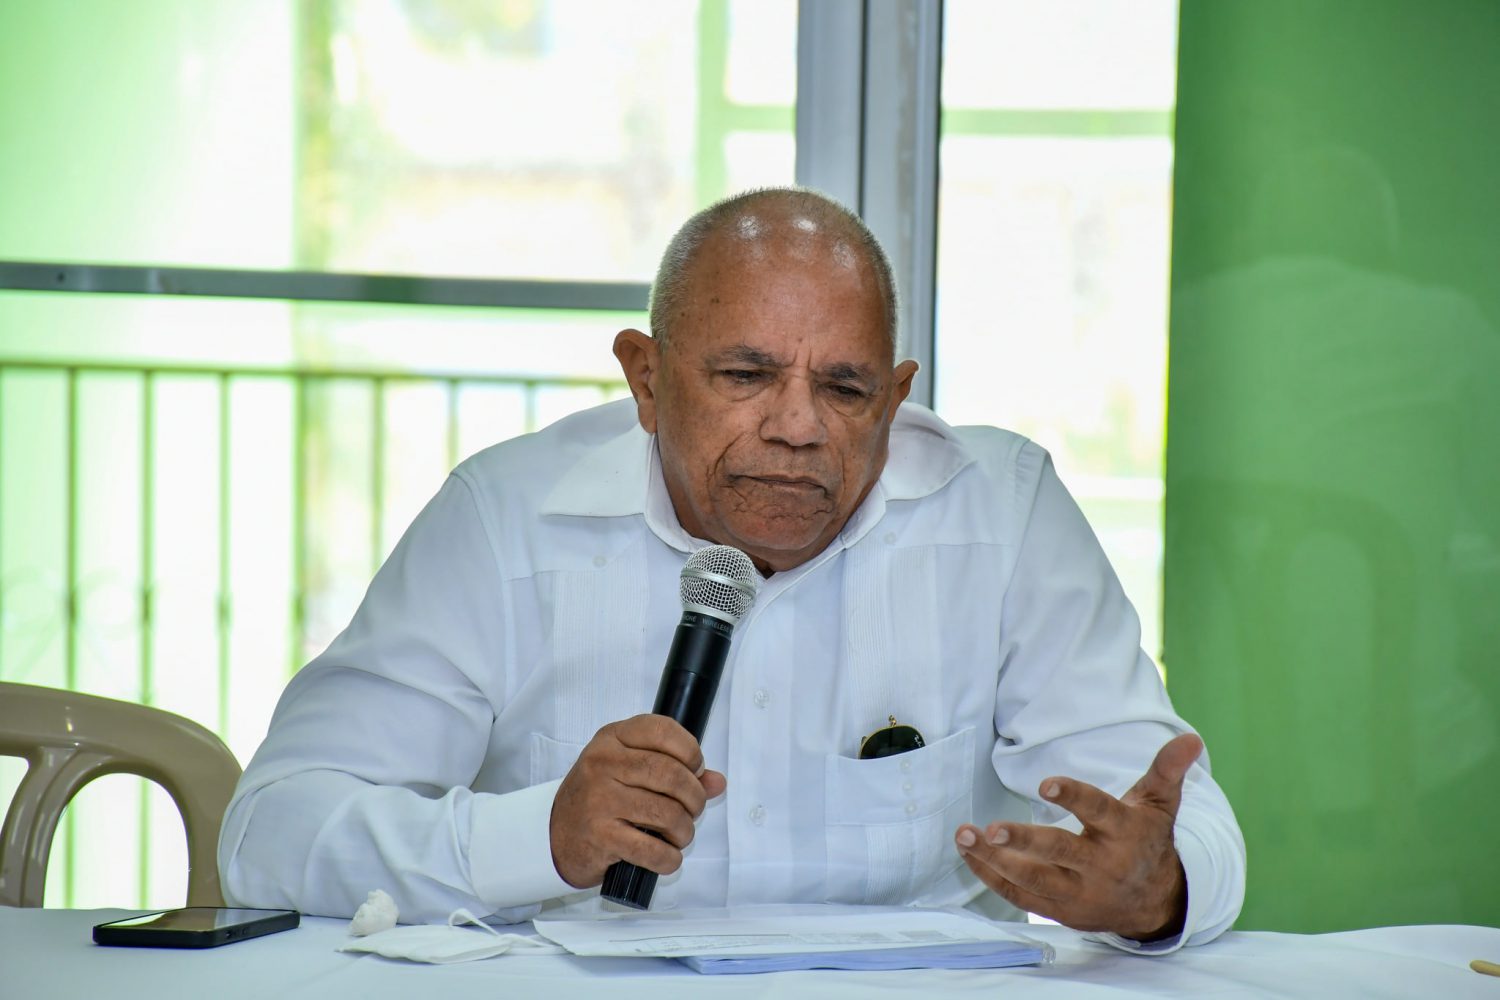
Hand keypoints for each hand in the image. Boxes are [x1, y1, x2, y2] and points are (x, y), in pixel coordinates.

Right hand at [549, 714, 725, 888]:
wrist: (554, 834)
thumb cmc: (600, 797)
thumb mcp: (629, 770)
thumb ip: (675, 769)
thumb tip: (717, 782)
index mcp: (612, 738)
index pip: (662, 731)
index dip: (691, 751)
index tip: (696, 770)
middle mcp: (603, 763)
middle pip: (671, 774)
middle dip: (694, 797)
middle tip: (693, 809)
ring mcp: (600, 800)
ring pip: (667, 813)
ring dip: (684, 830)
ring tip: (680, 834)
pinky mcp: (601, 836)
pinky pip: (652, 849)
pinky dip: (669, 858)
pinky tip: (668, 856)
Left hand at [955, 733, 1202, 940]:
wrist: (1155, 904)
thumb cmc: (1148, 842)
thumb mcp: (1159, 805)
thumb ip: (1166, 770)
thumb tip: (1190, 738)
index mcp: (1125, 834)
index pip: (1098, 812)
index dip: (1073, 797)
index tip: (1046, 784)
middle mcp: (1101, 865)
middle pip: (1060, 853)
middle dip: (1025, 841)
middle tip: (992, 828)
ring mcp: (1079, 892)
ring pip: (1034, 880)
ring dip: (996, 860)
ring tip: (965, 836)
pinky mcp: (1060, 911)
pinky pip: (1021, 897)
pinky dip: (992, 877)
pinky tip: (970, 854)